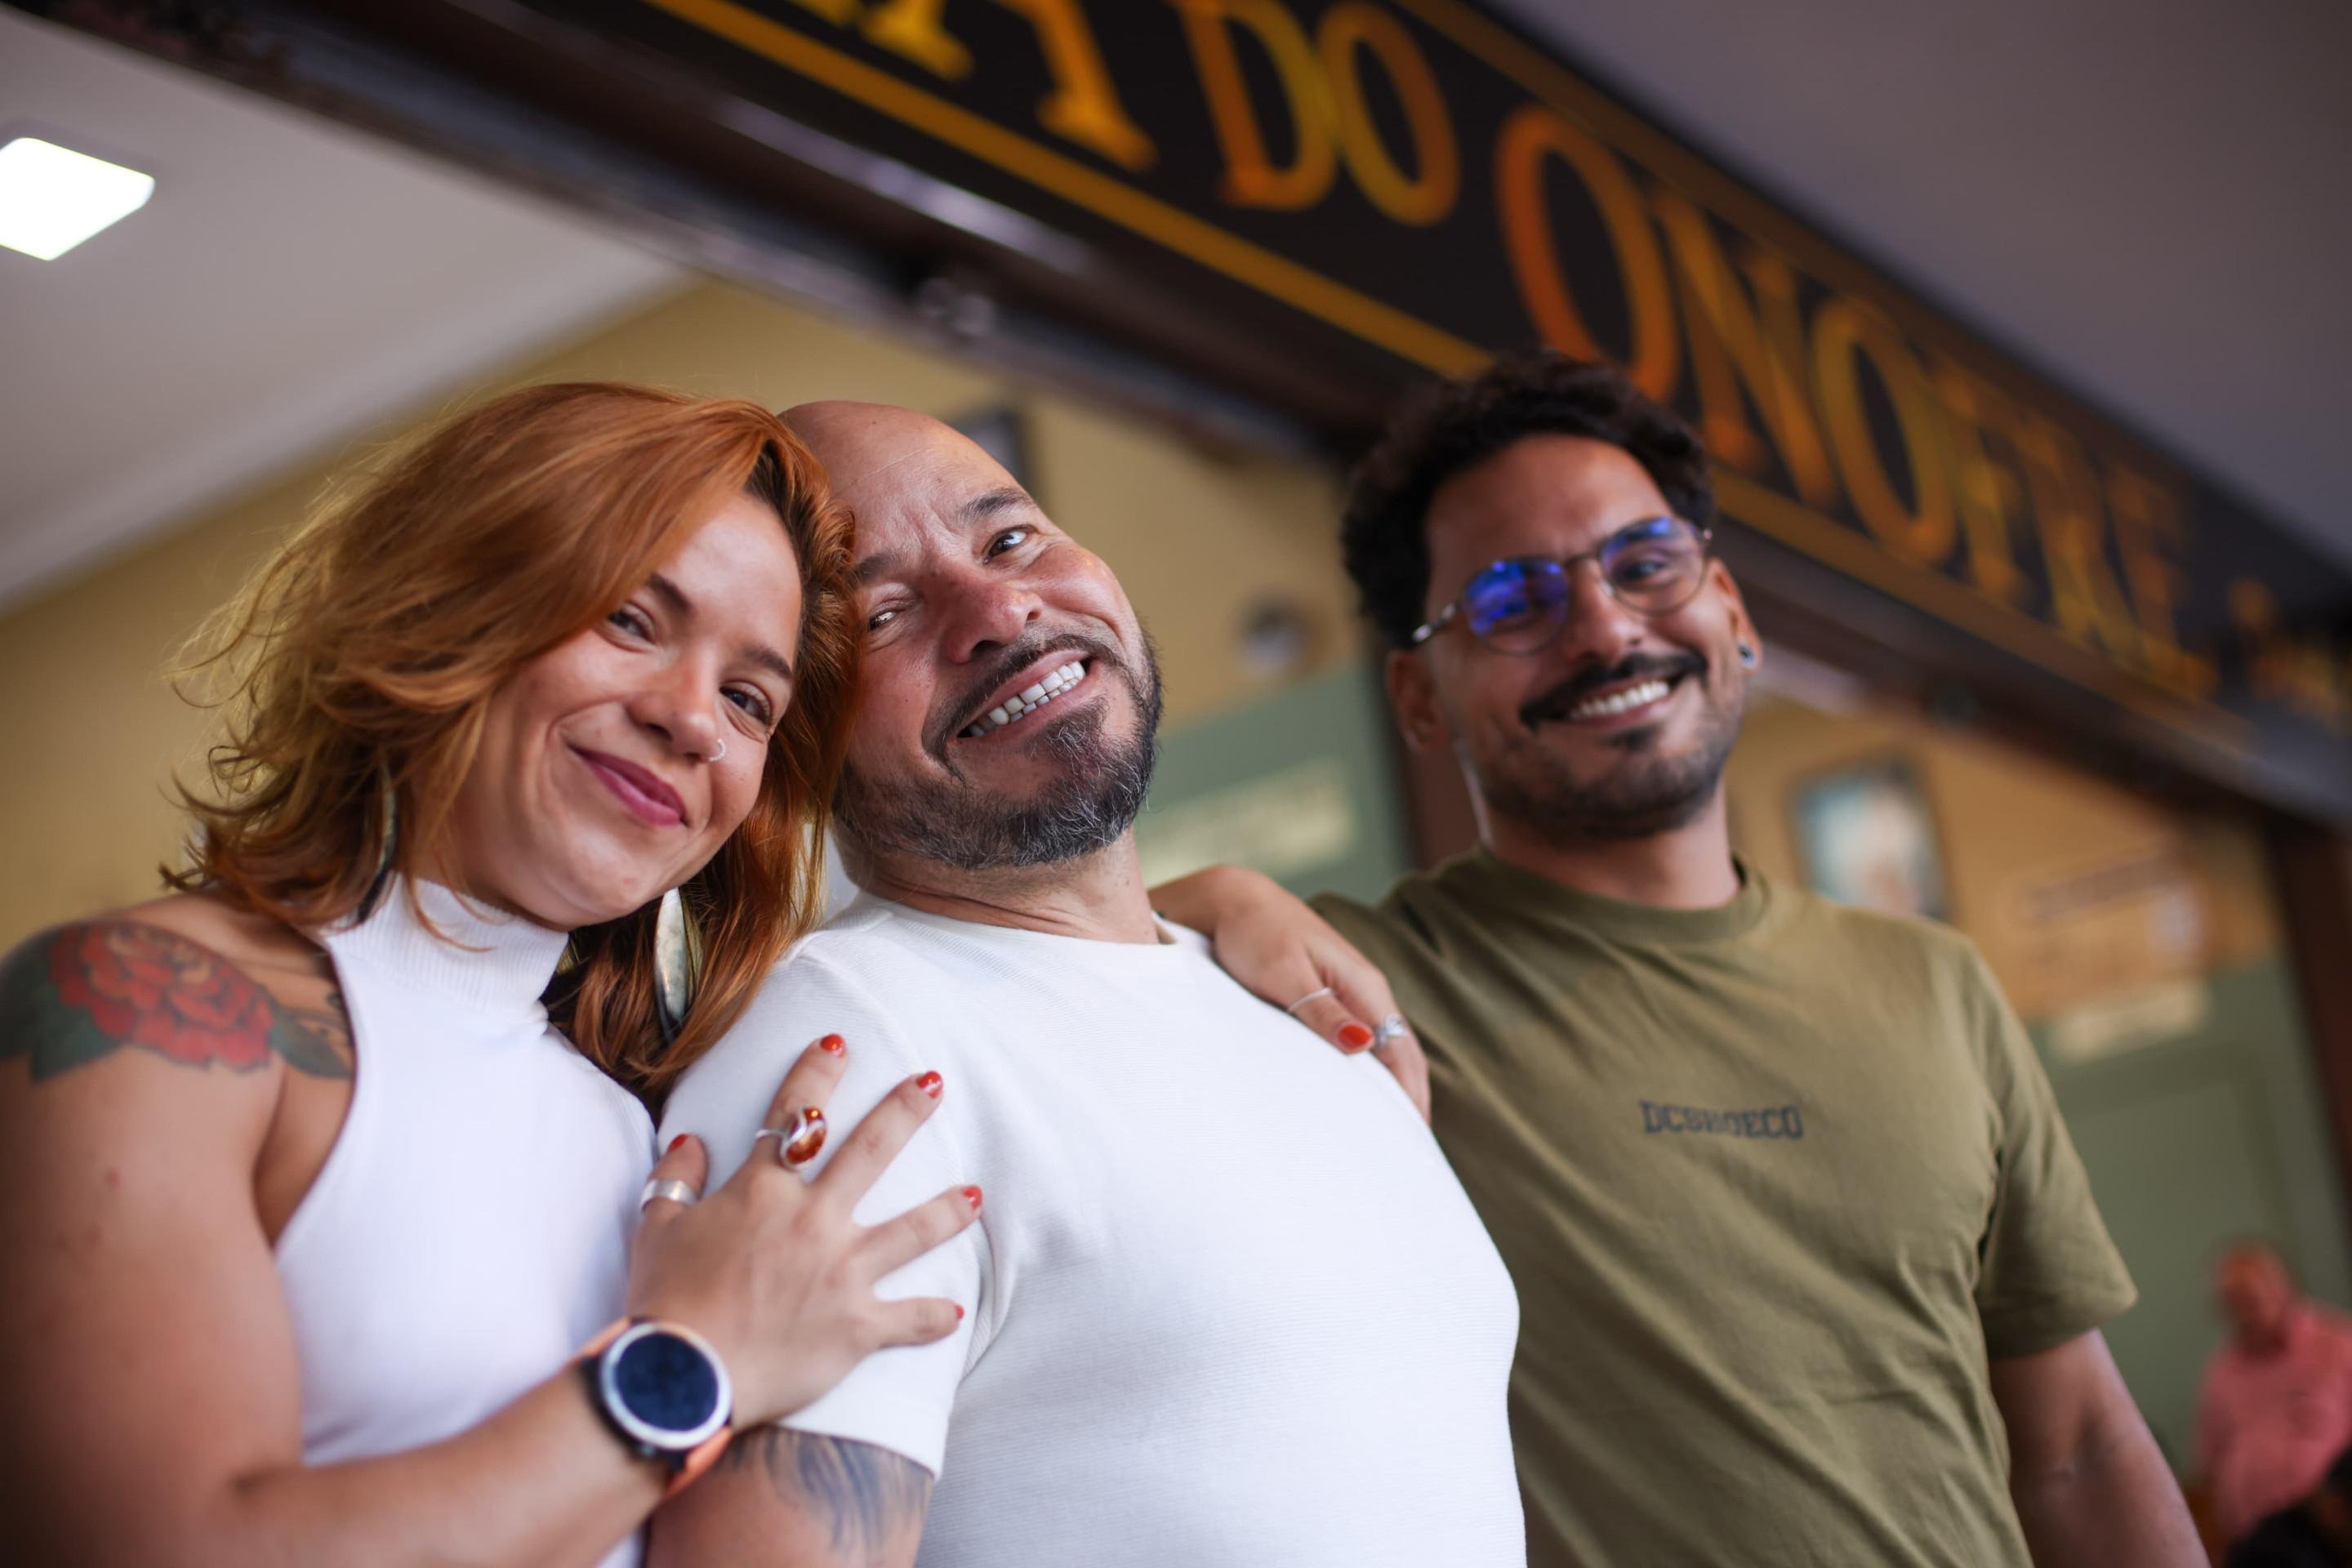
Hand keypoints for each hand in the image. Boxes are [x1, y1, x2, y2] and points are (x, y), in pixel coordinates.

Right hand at [628, 1037, 977, 1427]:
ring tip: (975, 1196)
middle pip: (870, 1152)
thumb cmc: (664, 1302)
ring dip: (946, 1210)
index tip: (839, 1042)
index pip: (793, 1116)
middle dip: (904, 1112)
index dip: (815, 1073)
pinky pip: (908, 1318)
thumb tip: (690, 1141)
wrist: (682, 1376)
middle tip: (933, 1083)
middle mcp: (812, 1220)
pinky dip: (931, 1318)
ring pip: (910, 1230)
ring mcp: (842, 1272)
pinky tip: (953, 1314)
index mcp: (762, 1191)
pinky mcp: (856, 1326)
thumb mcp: (657, 1230)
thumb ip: (675, 1179)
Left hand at [1154, 866, 1430, 1121]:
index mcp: (1364, 986)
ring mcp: (1352, 991)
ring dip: (1393, 1087)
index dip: (1410, 1096)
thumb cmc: (1255, 935)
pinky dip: (1371, 1070)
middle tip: (1409, 1151)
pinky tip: (1363, 1094)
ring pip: (1385, 1048)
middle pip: (1401, 1053)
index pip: (1400, 1052)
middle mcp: (1367, 990)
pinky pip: (1364, 1039)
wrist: (1234, 901)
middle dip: (1410, 1100)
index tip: (1413, 1139)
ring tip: (1393, 1133)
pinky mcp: (1333, 994)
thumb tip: (1363, 1045)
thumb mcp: (1286, 974)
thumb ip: (1323, 1011)